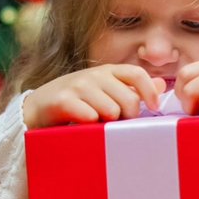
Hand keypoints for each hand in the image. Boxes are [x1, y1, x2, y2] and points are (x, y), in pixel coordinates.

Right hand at [22, 64, 165, 129]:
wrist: (36, 108)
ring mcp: (77, 86)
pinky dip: (91, 126)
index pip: (136, 74)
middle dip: (127, 117)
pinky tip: (85, 127)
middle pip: (128, 99)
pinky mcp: (62, 100)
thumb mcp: (105, 91)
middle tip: (116, 124)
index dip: (149, 91)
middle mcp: (93, 75)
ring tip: (98, 126)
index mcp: (107, 72)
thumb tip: (162, 85)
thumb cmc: (76, 102)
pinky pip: (90, 116)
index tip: (153, 108)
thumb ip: (132, 88)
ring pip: (112, 110)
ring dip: (108, 124)